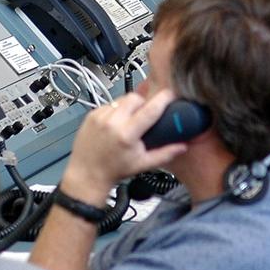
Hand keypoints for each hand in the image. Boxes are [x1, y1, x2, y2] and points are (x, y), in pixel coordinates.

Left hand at [61, 89, 187, 203]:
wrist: (87, 175)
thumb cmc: (114, 171)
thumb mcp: (143, 164)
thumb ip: (165, 154)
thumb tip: (183, 146)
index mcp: (127, 134)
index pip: (150, 109)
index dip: (163, 99)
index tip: (170, 93)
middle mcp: (112, 122)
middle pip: (135, 98)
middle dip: (143, 103)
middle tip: (145, 115)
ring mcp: (99, 116)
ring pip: (121, 99)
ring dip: (129, 106)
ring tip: (129, 121)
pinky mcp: (91, 114)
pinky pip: (109, 104)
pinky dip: (115, 110)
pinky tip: (116, 123)